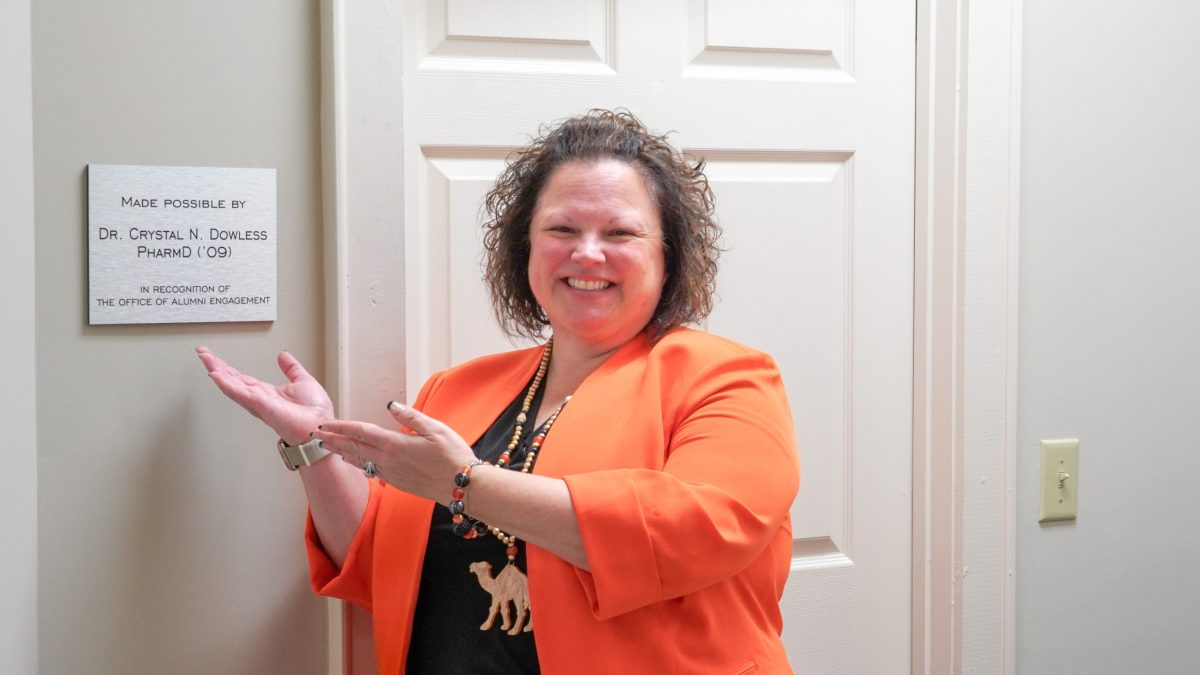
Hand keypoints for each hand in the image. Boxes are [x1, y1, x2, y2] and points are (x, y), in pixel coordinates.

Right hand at [196, 346, 333, 443]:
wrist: (320, 426)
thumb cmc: (315, 412)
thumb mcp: (303, 381)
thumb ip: (291, 368)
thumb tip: (283, 355)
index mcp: (267, 393)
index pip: (242, 378)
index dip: (228, 368)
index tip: (216, 358)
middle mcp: (259, 398)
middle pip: (232, 380)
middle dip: (216, 366)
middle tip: (202, 353)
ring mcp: (258, 402)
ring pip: (232, 384)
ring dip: (217, 371)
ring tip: (204, 358)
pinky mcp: (260, 404)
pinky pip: (240, 392)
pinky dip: (227, 384)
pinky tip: (215, 375)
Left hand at [311, 402, 474, 502]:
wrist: (462, 487)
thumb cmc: (453, 456)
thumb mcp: (436, 429)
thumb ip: (411, 417)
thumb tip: (392, 405)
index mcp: (395, 444)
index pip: (361, 432)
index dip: (341, 427)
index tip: (325, 424)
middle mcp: (388, 461)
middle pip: (354, 448)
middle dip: (333, 441)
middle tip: (316, 436)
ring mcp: (392, 474)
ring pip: (361, 462)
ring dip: (344, 453)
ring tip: (331, 448)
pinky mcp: (398, 483)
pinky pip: (372, 471)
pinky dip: (360, 464)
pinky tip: (358, 462)